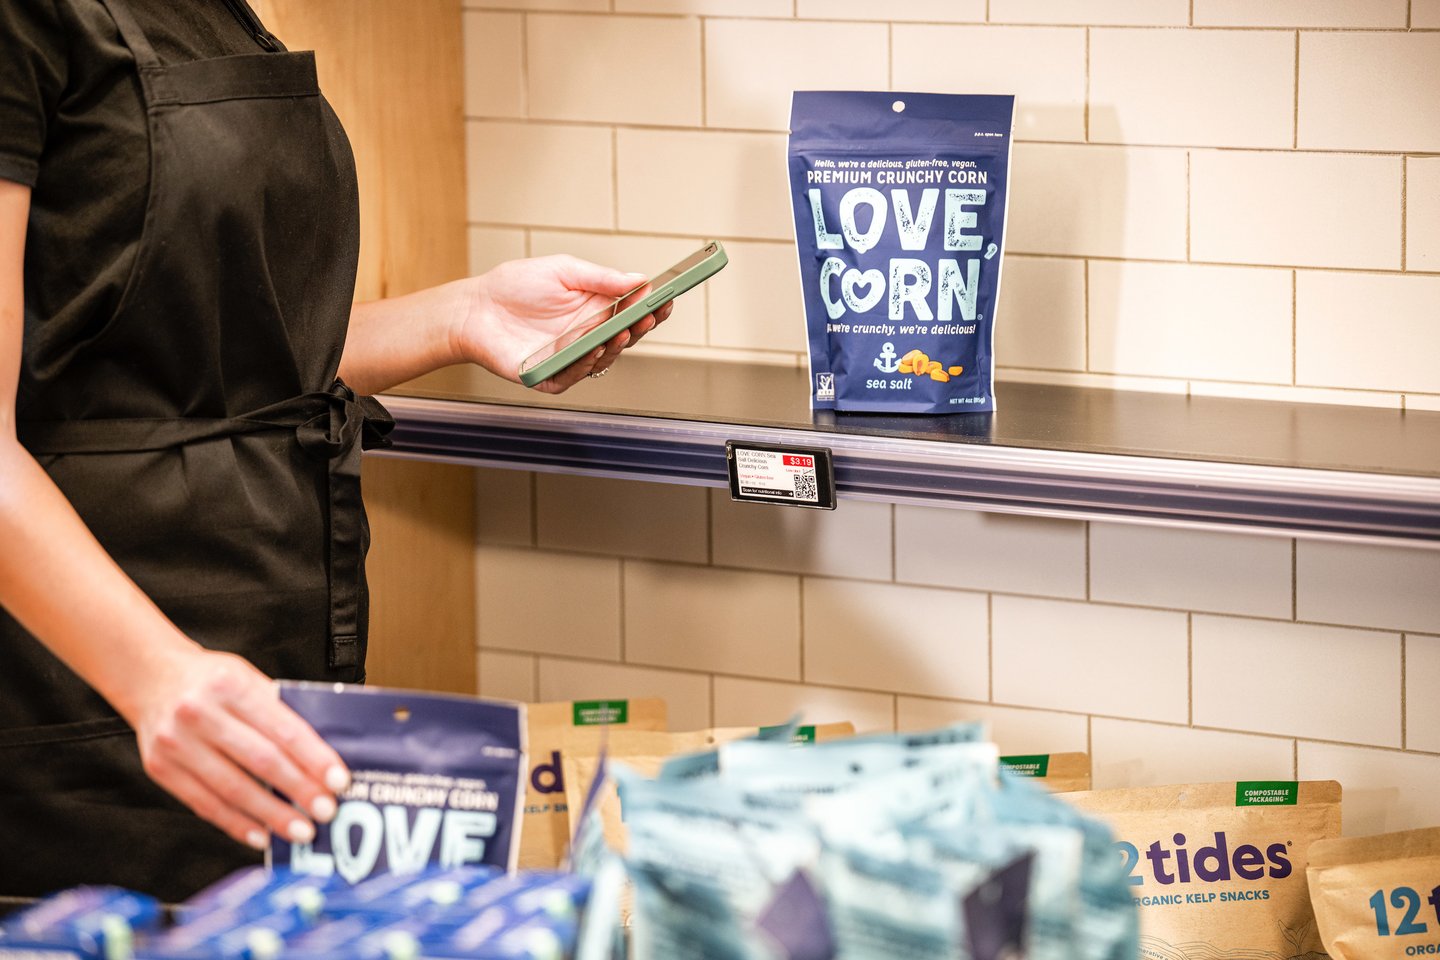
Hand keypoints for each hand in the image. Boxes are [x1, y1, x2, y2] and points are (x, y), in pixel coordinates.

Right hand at [124, 647, 349, 850]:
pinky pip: (205, 804)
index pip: (283, 728)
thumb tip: (321, 754)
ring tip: (301, 830)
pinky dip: (237, 823)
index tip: (339, 781)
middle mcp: (200, 713)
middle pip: (261, 761)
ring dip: (272, 815)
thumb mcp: (248, 678)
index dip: (314, 758)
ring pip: (233, 789)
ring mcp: (176, 743)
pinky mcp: (161, 769)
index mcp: (231, 685)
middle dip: (299, 790)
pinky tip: (262, 835)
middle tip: (326, 812)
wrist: (151, 678)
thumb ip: (279, 710)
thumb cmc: (212, 680)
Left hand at [456, 255, 673, 393]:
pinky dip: (586, 363)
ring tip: (622, 328)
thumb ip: (600, 277)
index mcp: (596, 309)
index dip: (653, 307)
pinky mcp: (552, 375)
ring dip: (617, 344)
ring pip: (605, 357)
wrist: (475, 308)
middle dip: (641, 326)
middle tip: (650, 314)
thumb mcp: (563, 270)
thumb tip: (638, 279)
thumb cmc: (515, 287)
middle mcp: (588, 335)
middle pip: (626, 336)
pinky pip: (575, 375)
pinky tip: (592, 348)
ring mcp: (572, 357)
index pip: (634, 311)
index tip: (666, 298)